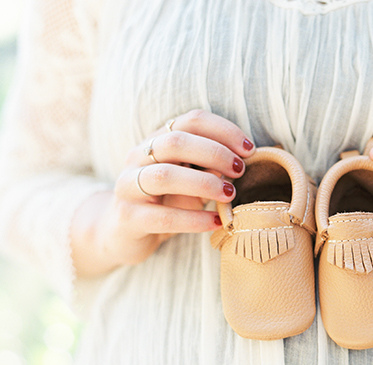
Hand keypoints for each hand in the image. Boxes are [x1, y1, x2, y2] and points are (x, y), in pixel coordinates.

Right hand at [71, 109, 255, 276]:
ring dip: (203, 183)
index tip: (249, 149)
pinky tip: (215, 222)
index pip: (190, 120)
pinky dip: (193, 219)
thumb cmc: (166, 202)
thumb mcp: (190, 180)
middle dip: (215, 154)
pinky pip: (162, 217)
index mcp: (156, 140)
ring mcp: (128, 187)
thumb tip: (242, 160)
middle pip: (175, 143)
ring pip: (164, 176)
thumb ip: (209, 167)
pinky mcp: (128, 218)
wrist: (123, 234)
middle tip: (240, 171)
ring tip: (230, 194)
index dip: (223, 130)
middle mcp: (138, 157)